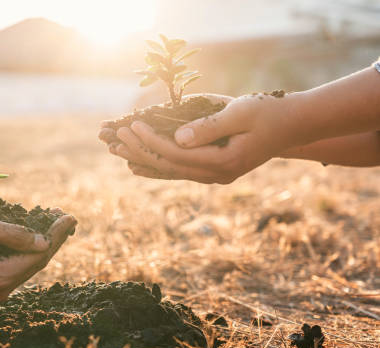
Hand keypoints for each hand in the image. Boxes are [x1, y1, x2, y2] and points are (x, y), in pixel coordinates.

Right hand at [0, 210, 76, 302]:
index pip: (39, 256)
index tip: (69, 216)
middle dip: (51, 240)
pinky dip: (19, 251)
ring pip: (22, 266)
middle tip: (65, 218)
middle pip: (34, 264)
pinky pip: (8, 268)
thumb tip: (44, 243)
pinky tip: (28, 235)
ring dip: (36, 245)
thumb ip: (15, 235)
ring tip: (52, 223)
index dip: (56, 235)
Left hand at [100, 92, 305, 183]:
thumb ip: (208, 126)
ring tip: (118, 154)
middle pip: (169, 166)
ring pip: (172, 172)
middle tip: (115, 139)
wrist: (290, 126)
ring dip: (144, 161)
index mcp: (224, 162)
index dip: (152, 141)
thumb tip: (177, 138)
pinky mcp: (213, 171)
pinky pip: (180, 172)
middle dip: (141, 151)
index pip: (177, 154)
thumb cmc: (267, 112)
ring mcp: (215, 176)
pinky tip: (138, 166)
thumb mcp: (240, 113)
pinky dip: (158, 167)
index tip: (132, 125)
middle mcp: (217, 175)